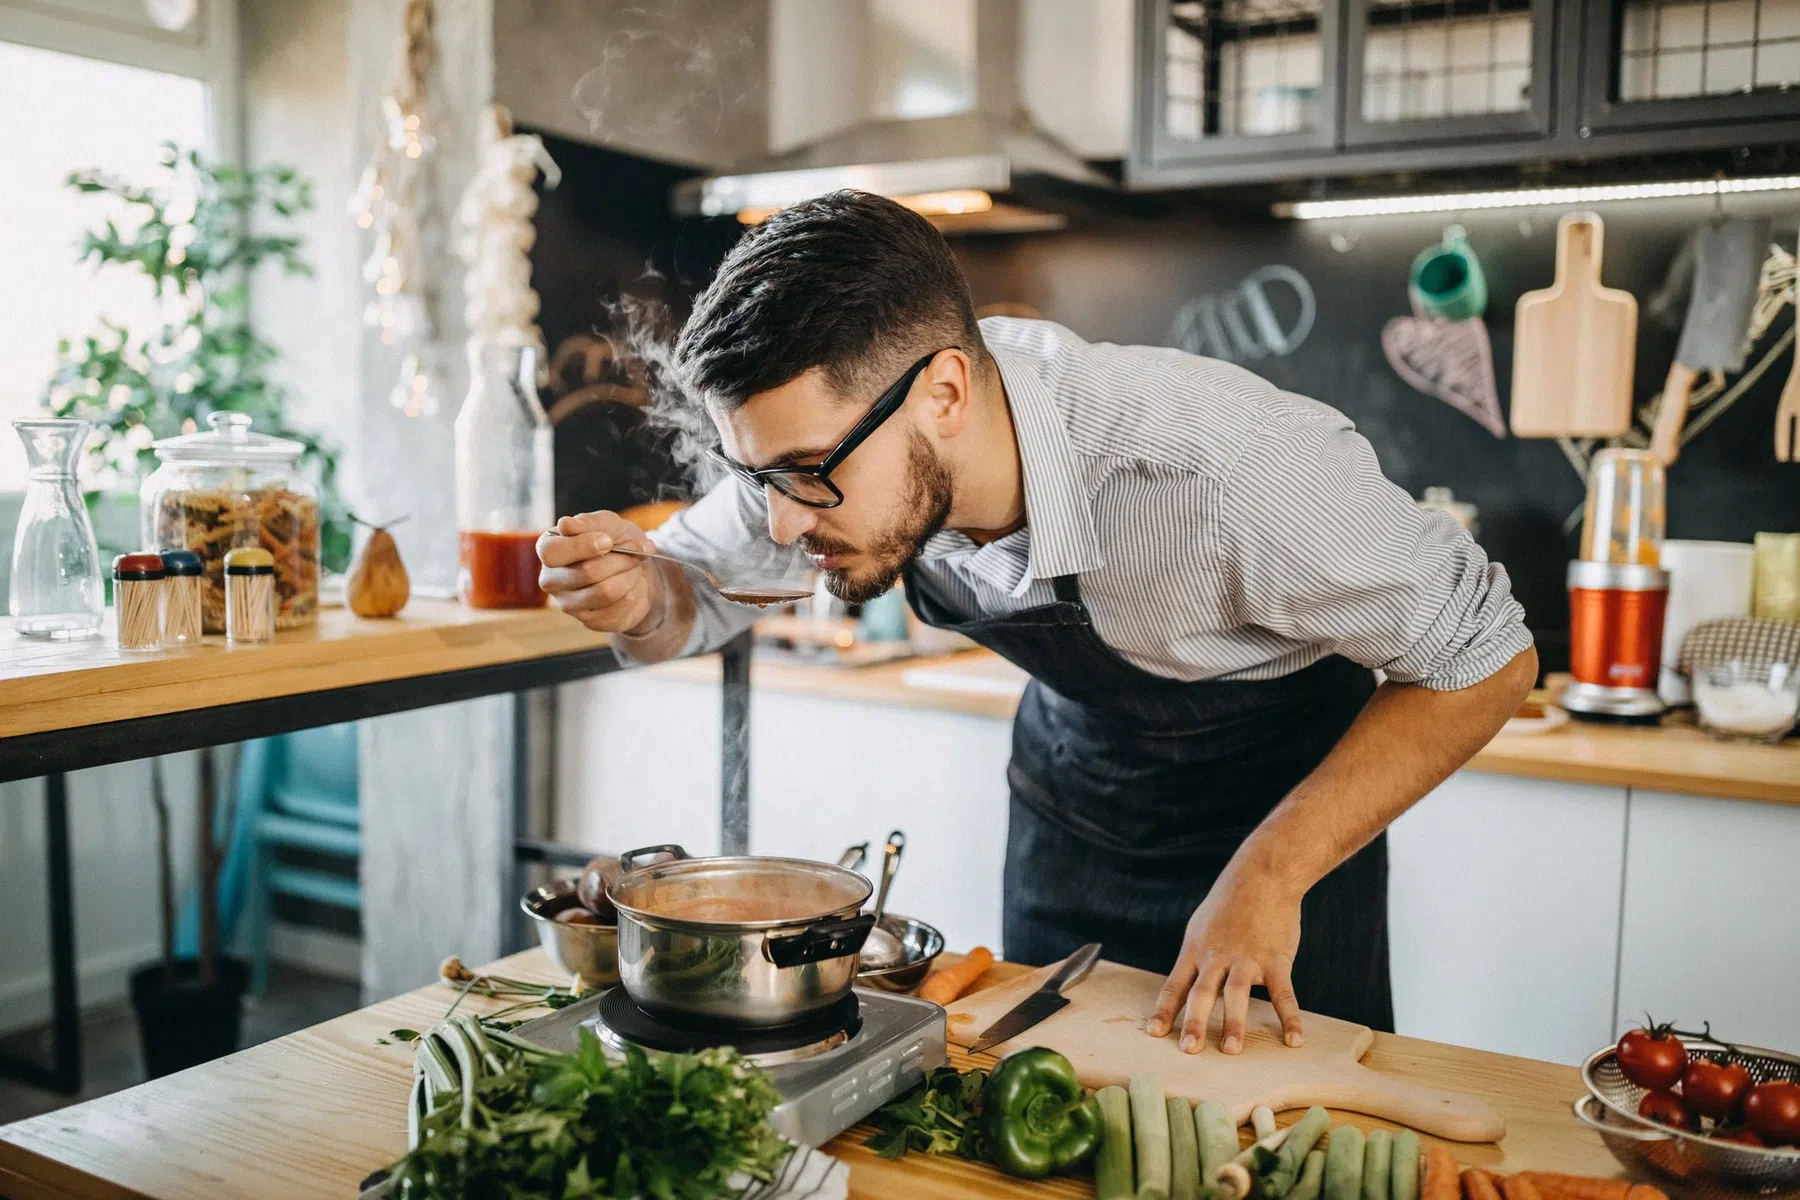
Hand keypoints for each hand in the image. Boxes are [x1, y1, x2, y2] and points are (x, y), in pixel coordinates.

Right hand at [536, 511, 660, 634]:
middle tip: (638, 550)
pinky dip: (635, 591)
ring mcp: (569, 605)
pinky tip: (633, 584)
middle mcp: (552, 581)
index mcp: (548, 550)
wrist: (636, 566)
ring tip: (636, 566)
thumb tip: (565, 525)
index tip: (608, 540)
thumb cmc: (614, 540)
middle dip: (621, 559)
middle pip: (586, 573)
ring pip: (606, 591)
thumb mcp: (606, 523)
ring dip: (631, 575)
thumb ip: (588, 523)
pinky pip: (620, 608)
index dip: (582, 546)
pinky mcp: (591, 622)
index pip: (552, 552)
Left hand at [1146, 864, 1304, 1054]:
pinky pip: (1282, 993)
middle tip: (1189, 1050)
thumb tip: (1187, 990)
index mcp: (1195, 951)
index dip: (1164, 1010)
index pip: (1174, 985)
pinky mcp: (1275, 960)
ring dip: (1233, 1022)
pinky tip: (1293, 1040)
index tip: (1153, 1033)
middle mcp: (1216, 957)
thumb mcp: (1201, 927)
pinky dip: (1289, 1018)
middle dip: (1194, 1022)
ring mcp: (1246, 958)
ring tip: (1230, 1050)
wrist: (1262, 875)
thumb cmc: (1230, 904)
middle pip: (1201, 993)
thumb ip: (1196, 960)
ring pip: (1236, 993)